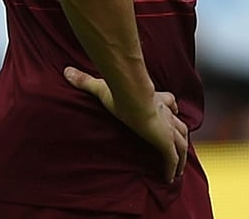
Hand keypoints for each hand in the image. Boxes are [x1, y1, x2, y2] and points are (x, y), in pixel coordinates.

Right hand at [64, 66, 187, 182]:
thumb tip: (67, 71)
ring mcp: (166, 128)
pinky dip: (173, 167)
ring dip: (181, 156)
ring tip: (178, 168)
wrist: (132, 97)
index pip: (168, 101)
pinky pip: (172, 158)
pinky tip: (170, 178)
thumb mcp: (100, 85)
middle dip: (179, 134)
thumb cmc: (119, 90)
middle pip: (179, 124)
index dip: (171, 105)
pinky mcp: (165, 142)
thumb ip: (84, 80)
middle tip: (179, 144)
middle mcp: (164, 113)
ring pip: (181, 143)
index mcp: (154, 99)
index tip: (173, 109)